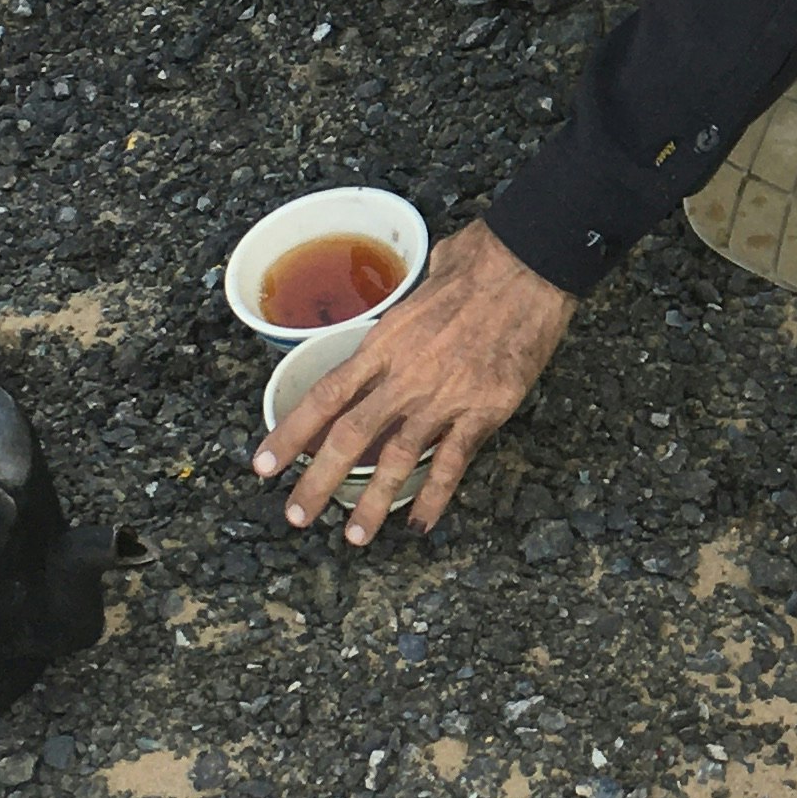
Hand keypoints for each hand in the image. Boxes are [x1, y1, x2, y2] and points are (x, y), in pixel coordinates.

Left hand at [253, 219, 575, 542]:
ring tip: (353, 537)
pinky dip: (435, 496)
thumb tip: (400, 307)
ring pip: (397, 459)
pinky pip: (453, 461)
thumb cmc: (480, 261)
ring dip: (371, 502)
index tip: (265, 463)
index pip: (325, 396)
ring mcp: (445, 396)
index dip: (291, 432)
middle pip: (349, 436)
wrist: (531, 264)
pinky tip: (420, 524)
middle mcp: (406, 375)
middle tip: (296, 516)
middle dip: (318, 481)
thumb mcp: (423, 277)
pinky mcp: (484, 409)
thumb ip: (403, 307)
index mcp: (385, 342)